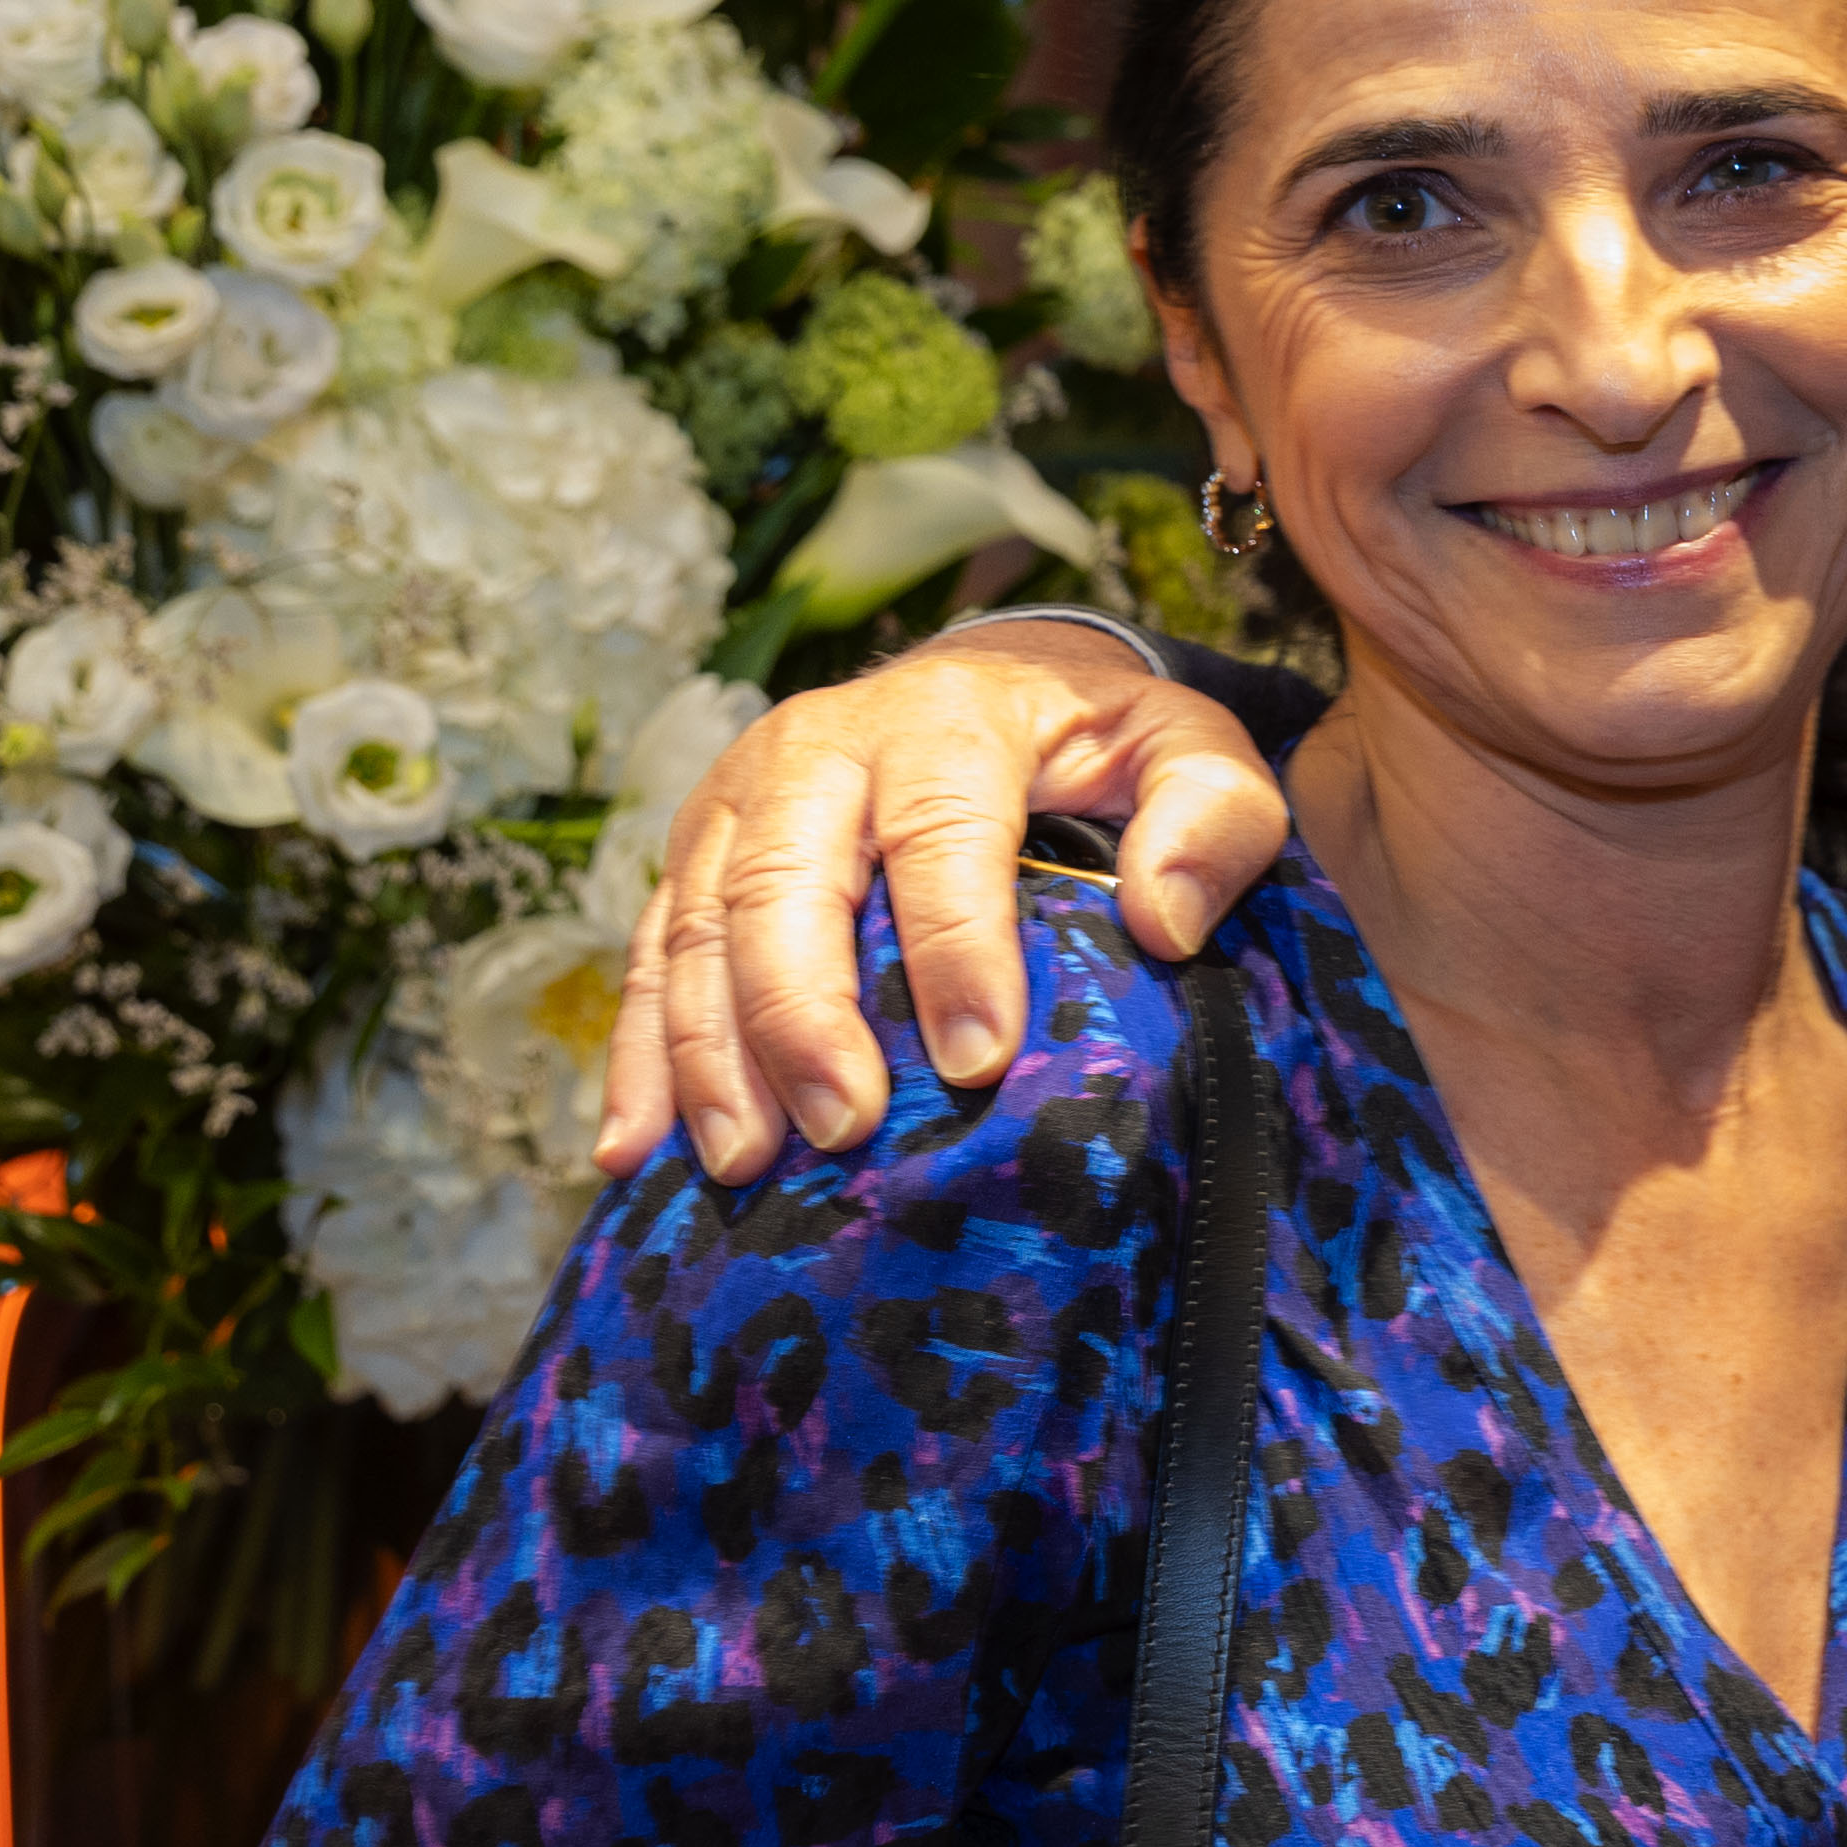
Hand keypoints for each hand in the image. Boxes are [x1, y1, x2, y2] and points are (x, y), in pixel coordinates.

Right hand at [600, 620, 1288, 1185]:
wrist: (994, 684)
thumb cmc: (1101, 742)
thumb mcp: (1189, 746)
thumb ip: (1212, 814)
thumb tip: (1166, 920)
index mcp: (945, 720)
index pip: (938, 833)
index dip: (952, 948)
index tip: (977, 1061)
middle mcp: (819, 747)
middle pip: (784, 881)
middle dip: (804, 1015)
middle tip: (843, 1130)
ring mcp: (739, 799)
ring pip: (696, 923)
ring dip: (711, 1049)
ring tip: (742, 1162)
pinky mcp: (697, 852)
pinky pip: (648, 952)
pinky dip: (639, 1053)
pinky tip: (634, 1150)